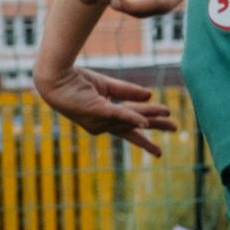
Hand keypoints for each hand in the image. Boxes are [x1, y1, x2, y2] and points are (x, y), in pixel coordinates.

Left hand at [37, 65, 176, 156]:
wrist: (54, 76)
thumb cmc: (74, 80)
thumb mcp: (106, 86)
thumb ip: (127, 92)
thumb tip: (150, 96)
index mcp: (104, 119)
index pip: (129, 128)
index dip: (145, 135)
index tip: (158, 152)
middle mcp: (101, 124)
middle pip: (134, 127)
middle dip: (155, 128)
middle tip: (175, 129)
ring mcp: (98, 119)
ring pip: (130, 116)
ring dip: (150, 116)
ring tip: (169, 116)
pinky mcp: (95, 110)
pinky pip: (117, 113)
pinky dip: (131, 118)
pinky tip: (144, 123)